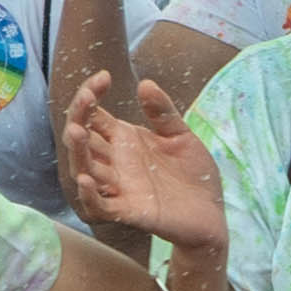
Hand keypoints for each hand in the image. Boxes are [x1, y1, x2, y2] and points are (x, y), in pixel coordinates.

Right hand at [58, 76, 229, 260]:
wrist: (213, 213)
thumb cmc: (194, 176)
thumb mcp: (182, 137)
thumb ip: (163, 113)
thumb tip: (145, 83)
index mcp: (123, 141)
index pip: (93, 115)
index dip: (91, 95)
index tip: (104, 76)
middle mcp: (114, 163)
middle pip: (82, 139)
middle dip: (78, 117)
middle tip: (87, 98)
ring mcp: (119, 187)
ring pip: (84, 169)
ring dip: (78, 152)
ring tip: (77, 132)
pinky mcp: (128, 211)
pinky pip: (99, 206)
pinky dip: (89, 195)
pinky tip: (85, 179)